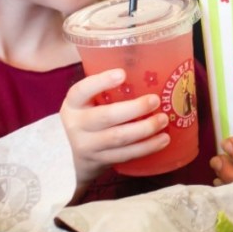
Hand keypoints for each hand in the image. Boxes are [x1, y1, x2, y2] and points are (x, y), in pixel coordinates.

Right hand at [59, 68, 168, 186]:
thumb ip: (105, 89)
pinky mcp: (101, 161)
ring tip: (163, 120)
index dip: (101, 82)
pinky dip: (146, 147)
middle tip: (155, 100)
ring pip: (118, 138)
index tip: (122, 73)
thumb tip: (144, 71)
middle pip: (106, 117)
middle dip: (134, 109)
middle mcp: (77, 125)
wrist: (69, 154)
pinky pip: (126, 155)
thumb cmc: (86, 116)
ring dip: (144, 129)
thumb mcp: (86, 101)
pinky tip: (162, 140)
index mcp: (73, 104)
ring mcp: (88, 146)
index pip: (82, 91)